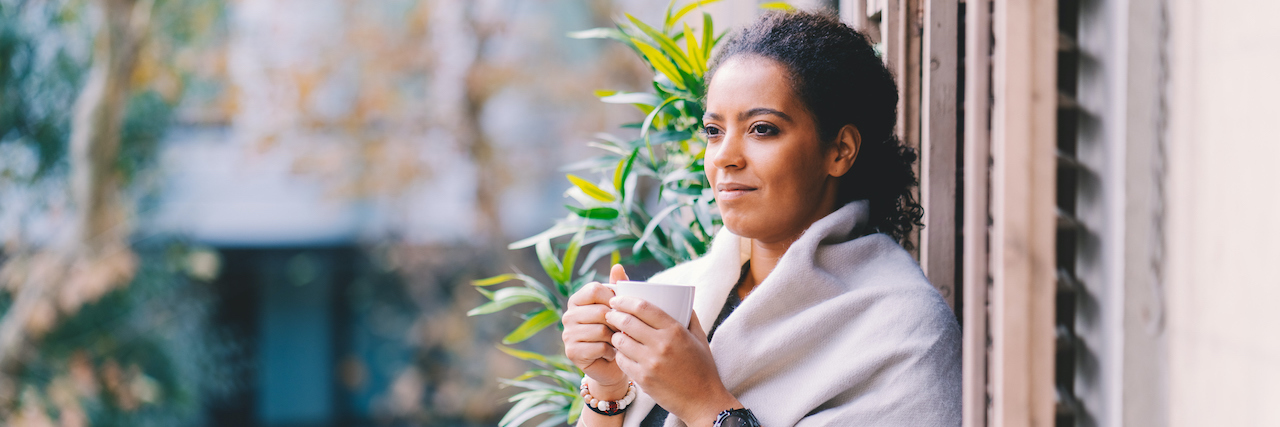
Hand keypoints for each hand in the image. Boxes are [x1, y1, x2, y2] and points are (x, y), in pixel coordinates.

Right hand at [562, 265, 630, 398]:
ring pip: (601, 330)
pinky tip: (611, 354)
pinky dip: (611, 352)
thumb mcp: (619, 307)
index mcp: (577, 300)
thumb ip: (618, 286)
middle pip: (600, 311)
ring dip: (615, 338)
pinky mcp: (571, 352)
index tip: (620, 309)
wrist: (613, 364)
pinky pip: (599, 347)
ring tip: (617, 342)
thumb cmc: (616, 332)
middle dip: (617, 322)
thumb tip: (618, 265)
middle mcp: (568, 315)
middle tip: (622, 330)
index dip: (613, 298)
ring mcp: (567, 334)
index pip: (595, 289)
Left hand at [606, 295, 740, 425]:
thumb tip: (681, 299)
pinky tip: (622, 352)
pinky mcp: (643, 379)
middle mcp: (661, 345)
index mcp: (675, 331)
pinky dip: (619, 354)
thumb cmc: (702, 368)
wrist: (703, 401)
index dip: (625, 300)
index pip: (643, 307)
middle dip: (614, 314)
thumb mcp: (700, 338)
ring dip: (615, 335)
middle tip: (610, 313)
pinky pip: (622, 361)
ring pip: (620, 341)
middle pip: (627, 321)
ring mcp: (650, 363)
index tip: (617, 299)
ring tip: (616, 333)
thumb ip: (690, 317)